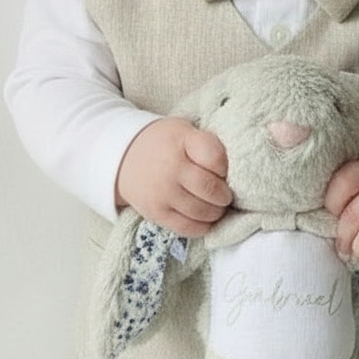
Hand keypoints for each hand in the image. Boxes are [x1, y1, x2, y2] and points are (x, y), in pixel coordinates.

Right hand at [115, 117, 231, 236]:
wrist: (124, 157)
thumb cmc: (165, 143)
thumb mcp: (185, 130)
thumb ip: (207, 145)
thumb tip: (235, 171)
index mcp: (182, 141)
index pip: (215, 158)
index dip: (226, 167)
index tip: (223, 170)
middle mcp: (171, 168)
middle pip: (211, 189)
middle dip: (225, 195)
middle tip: (224, 193)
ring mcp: (162, 192)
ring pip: (203, 211)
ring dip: (216, 212)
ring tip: (215, 205)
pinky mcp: (156, 213)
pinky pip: (188, 228)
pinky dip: (203, 226)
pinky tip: (204, 217)